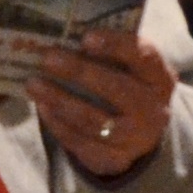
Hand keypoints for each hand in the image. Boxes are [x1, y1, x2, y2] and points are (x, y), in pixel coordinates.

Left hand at [28, 32, 173, 177]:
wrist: (141, 135)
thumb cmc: (129, 88)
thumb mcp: (131, 70)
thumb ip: (111, 53)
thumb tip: (67, 33)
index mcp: (160, 78)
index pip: (144, 57)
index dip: (116, 46)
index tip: (86, 37)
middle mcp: (153, 109)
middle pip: (117, 89)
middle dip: (79, 72)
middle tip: (48, 58)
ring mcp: (135, 138)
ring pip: (94, 120)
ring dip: (59, 100)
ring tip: (33, 83)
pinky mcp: (113, 159)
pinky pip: (81, 142)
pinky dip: (58, 123)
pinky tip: (42, 106)